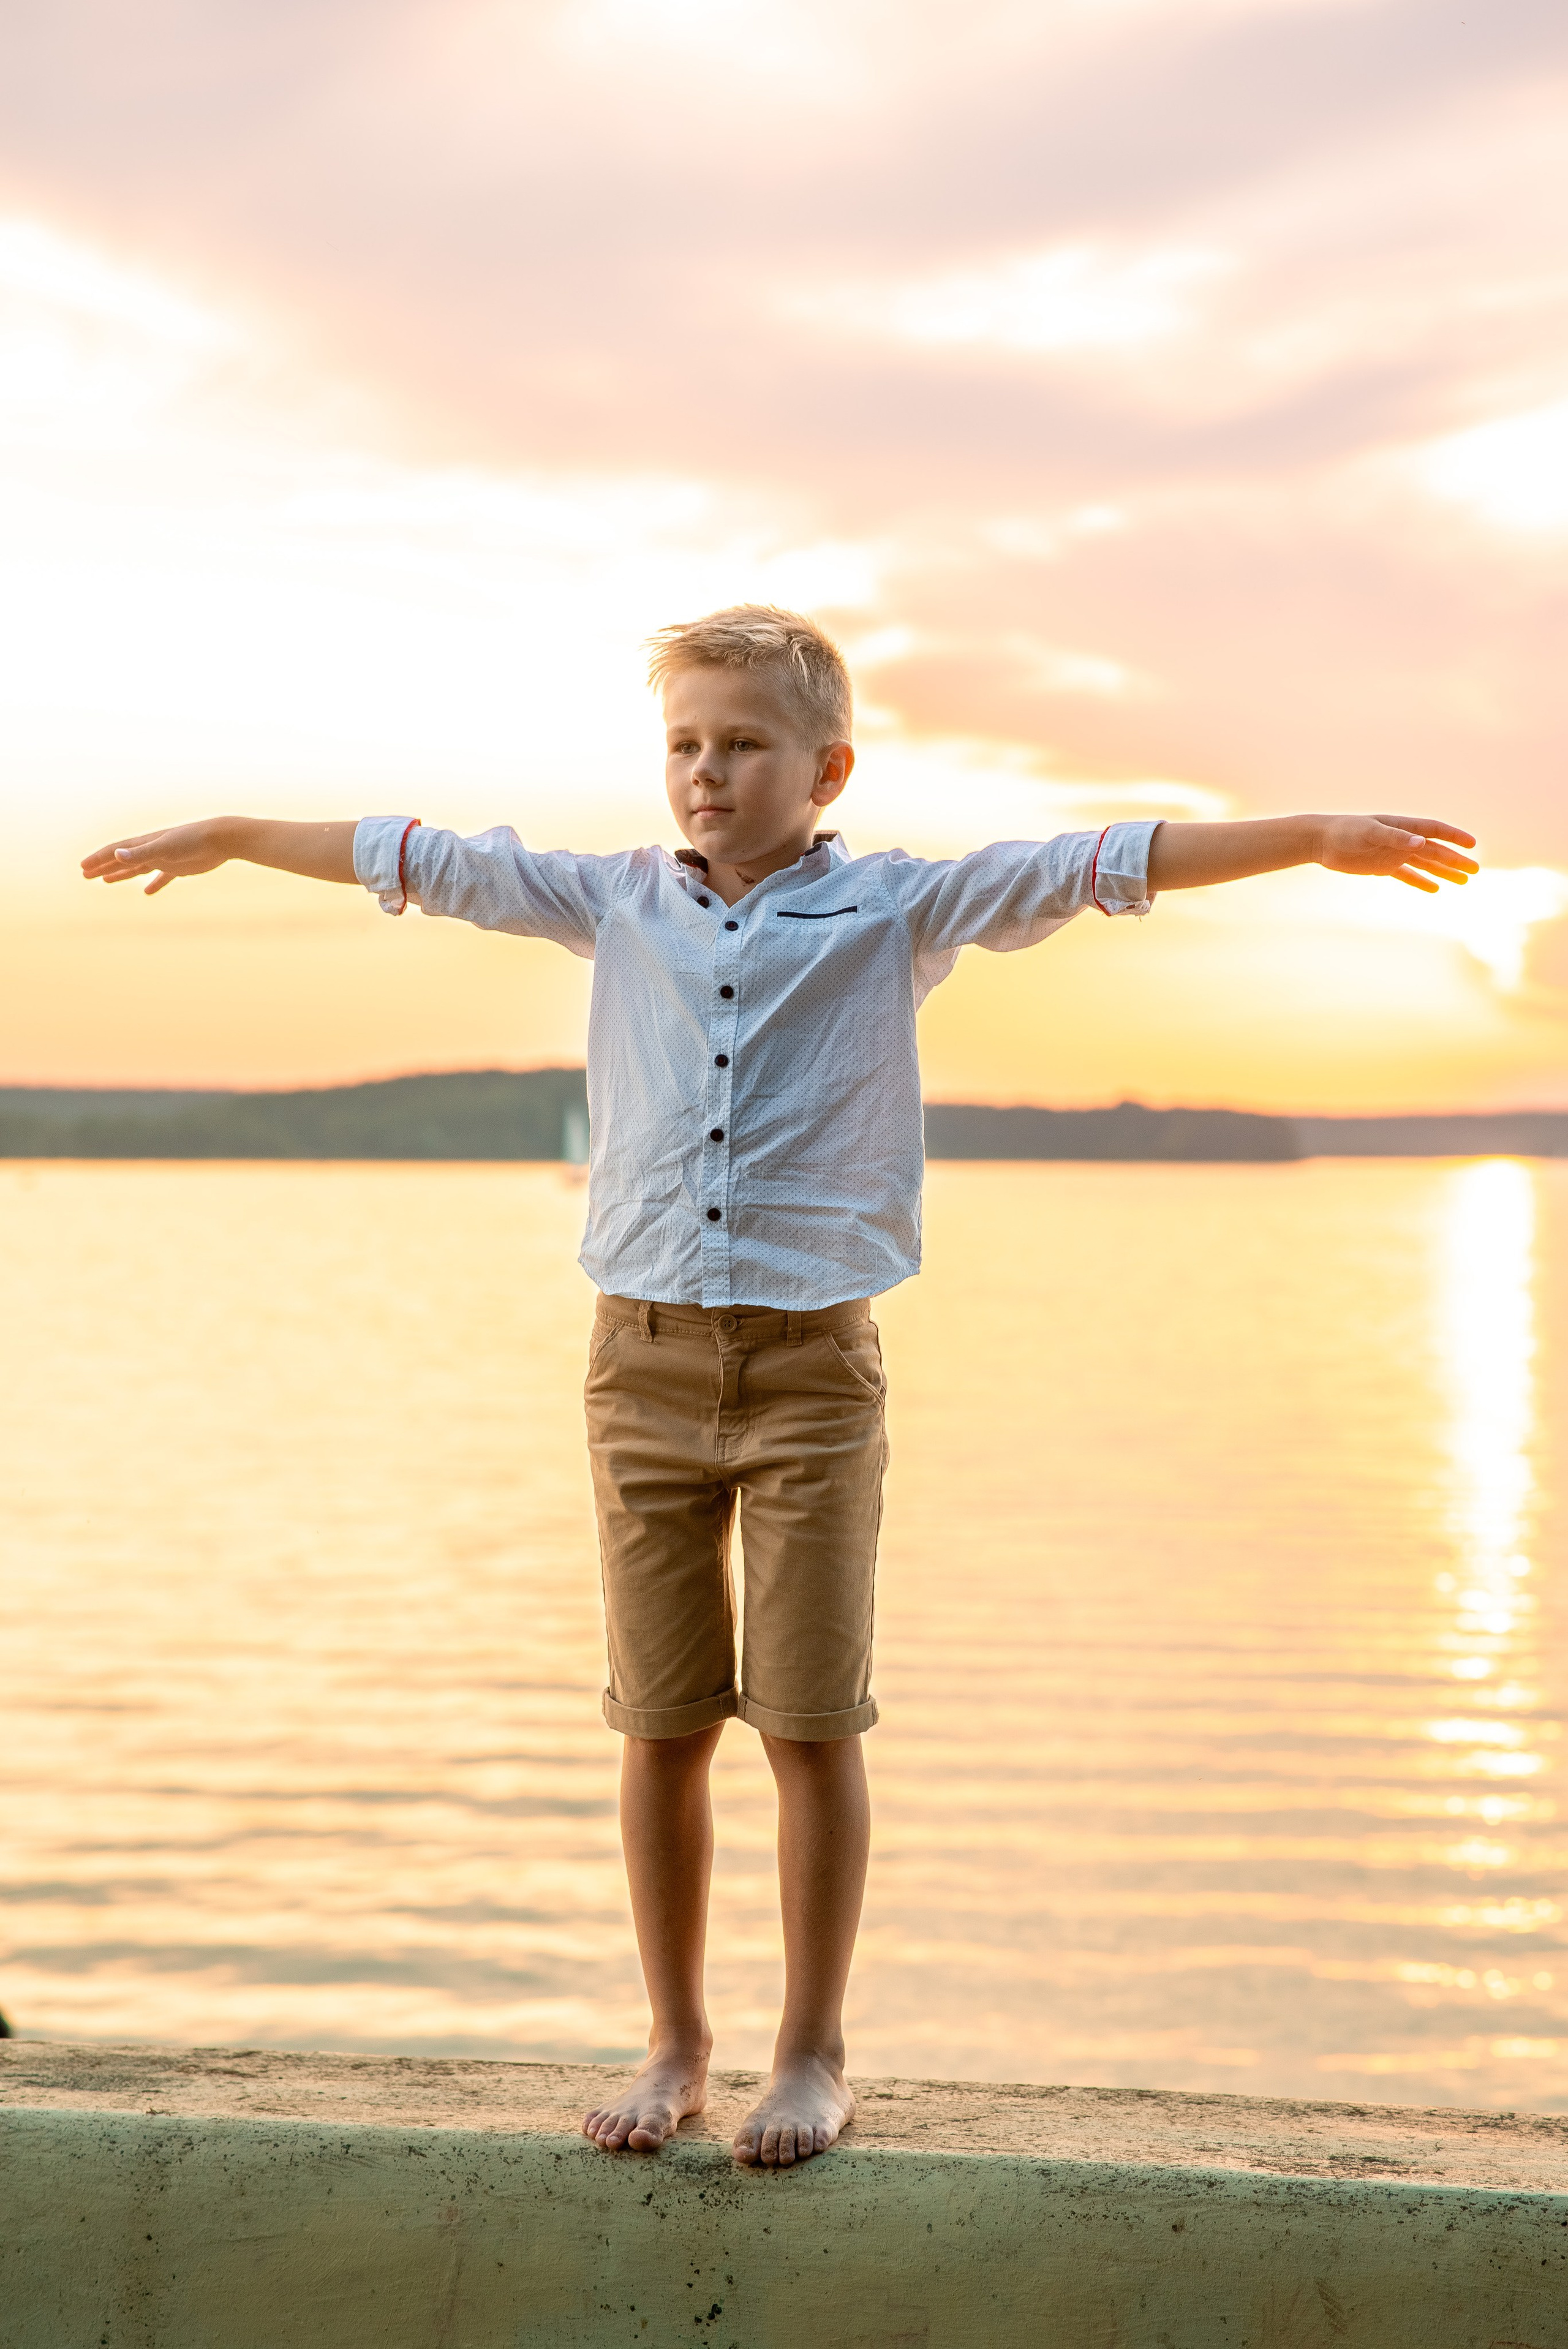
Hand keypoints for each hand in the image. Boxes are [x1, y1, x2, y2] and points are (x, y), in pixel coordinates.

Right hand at [81, 818, 236, 895]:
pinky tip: (147, 892)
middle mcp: (152, 850)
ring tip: (106, 880)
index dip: (98, 859)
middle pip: (122, 860)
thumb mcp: (164, 848)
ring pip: (138, 868)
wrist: (220, 839)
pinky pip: (162, 878)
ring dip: (121, 873)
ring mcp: (165, 858)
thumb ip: (140, 854)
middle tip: (86, 875)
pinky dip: (154, 884)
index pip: (115, 851)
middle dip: (103, 867)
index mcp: (144, 843)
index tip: (83, 868)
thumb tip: (116, 855)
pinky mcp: (180, 867)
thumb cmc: (192, 840)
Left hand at [1316, 814, 1478, 893]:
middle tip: (1475, 871)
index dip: (1454, 836)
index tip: (1472, 844)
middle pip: (1435, 850)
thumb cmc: (1345, 831)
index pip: (1434, 830)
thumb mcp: (1370, 832)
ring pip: (1425, 864)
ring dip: (1444, 872)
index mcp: (1402, 827)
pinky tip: (1435, 889)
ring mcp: (1393, 854)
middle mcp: (1402, 840)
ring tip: (1463, 882)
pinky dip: (1421, 882)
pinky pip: (1407, 875)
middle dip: (1455, 860)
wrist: (1322, 841)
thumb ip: (1395, 838)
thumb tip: (1422, 843)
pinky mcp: (1382, 866)